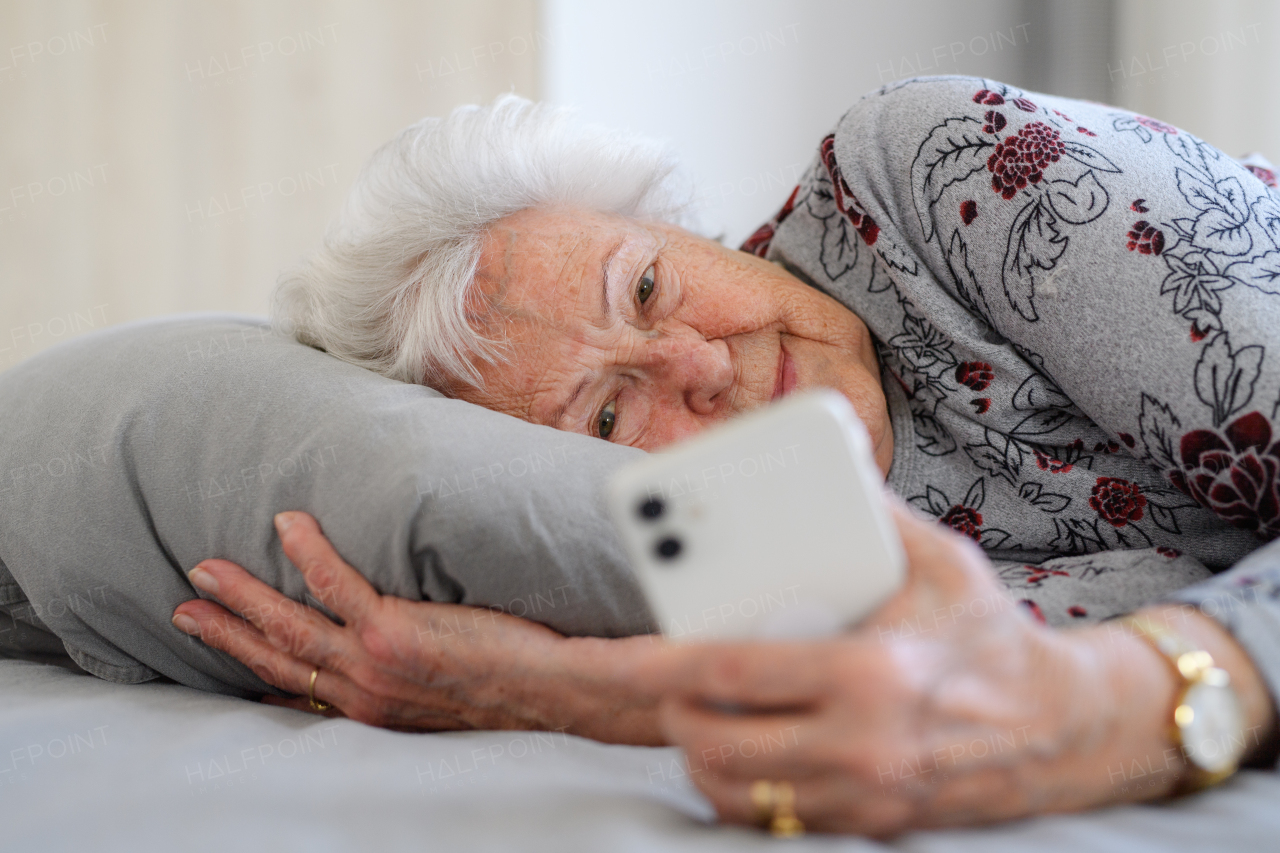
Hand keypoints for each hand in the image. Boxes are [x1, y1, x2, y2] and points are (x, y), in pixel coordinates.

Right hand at [172, 512, 663, 743]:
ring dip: (243, 597)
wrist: (548, 694)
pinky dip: (309, 553)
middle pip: (275, 657)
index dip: (252, 663)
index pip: (296, 686)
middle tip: (186, 604)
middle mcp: (361, 691)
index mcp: (370, 705)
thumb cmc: (506, 684)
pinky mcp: (395, 632)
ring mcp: (373, 663)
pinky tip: (290, 523)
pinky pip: (336, 584)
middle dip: (226, 631)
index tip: (222, 642)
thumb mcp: (439, 693)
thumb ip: (407, 670)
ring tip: (207, 570)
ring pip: (289, 624)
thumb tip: (400, 640)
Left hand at [628, 501, 1276, 835]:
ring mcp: (865, 796)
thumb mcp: (945, 562)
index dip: (663, 664)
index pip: (732, 674)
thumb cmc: (995, 639)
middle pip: (717, 743)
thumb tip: (827, 466)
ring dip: (701, 754)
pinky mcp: (871, 825)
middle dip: (674, 712)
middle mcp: (862, 746)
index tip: (620, 657)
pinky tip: (746, 751)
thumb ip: (876, 515)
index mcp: (870, 675)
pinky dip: (741, 792)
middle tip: (669, 679)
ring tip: (701, 713)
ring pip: (736, 793)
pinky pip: (773, 821)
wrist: (1064, 730)